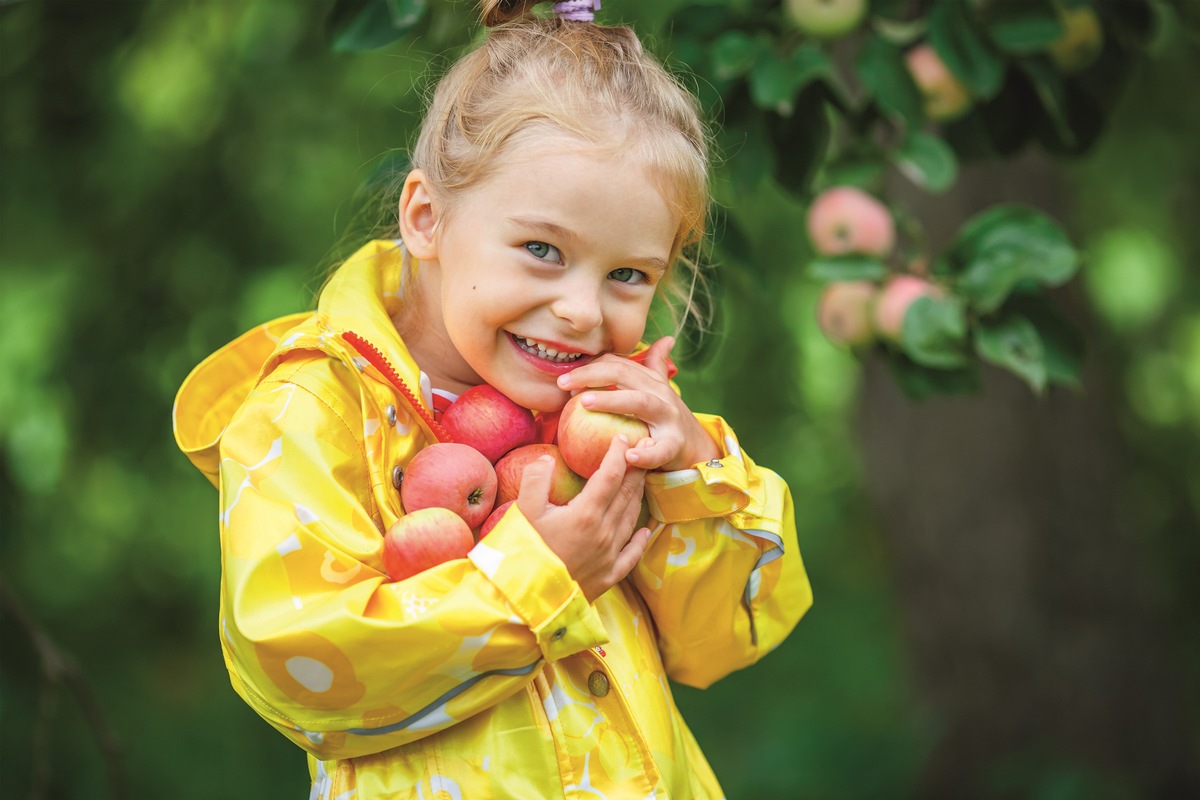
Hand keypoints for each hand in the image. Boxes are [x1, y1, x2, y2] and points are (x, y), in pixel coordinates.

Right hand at [517, 434, 650, 602]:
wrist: (525, 601)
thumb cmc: (522, 553)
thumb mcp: (523, 512)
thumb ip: (536, 480)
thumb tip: (548, 458)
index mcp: (586, 514)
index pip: (610, 476)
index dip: (618, 455)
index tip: (623, 438)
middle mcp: (604, 533)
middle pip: (626, 495)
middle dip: (634, 471)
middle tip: (642, 452)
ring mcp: (608, 556)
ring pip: (630, 520)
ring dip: (637, 497)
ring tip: (641, 481)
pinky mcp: (607, 577)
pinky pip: (631, 555)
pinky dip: (640, 540)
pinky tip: (645, 531)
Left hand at [556, 337, 720, 471]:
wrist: (697, 446)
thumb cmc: (666, 417)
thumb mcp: (660, 390)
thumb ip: (655, 365)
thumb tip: (666, 339)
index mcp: (650, 382)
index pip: (617, 364)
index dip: (590, 366)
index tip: (564, 377)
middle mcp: (659, 394)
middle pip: (624, 375)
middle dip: (592, 375)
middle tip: (563, 383)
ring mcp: (669, 418)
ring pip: (641, 403)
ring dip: (612, 400)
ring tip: (584, 403)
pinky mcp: (675, 444)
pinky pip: (660, 449)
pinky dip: (645, 453)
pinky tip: (628, 455)